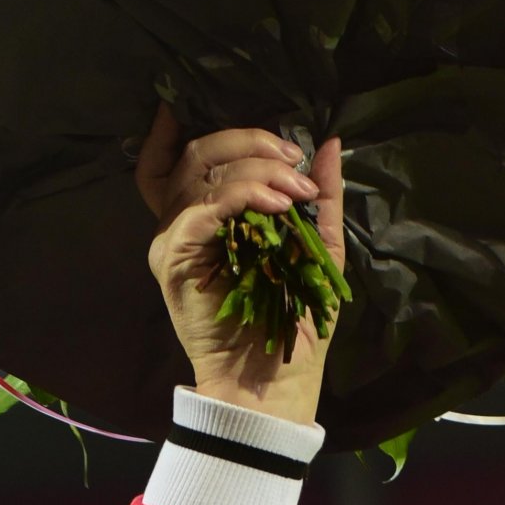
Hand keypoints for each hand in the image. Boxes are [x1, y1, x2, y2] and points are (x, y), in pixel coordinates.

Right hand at [138, 107, 344, 424]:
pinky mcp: (174, 257)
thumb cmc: (293, 326)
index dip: (192, 129)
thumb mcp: (316, 250)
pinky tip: (279, 205)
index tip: (240, 118)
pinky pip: (206, 207)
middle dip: (250, 143)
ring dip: (256, 168)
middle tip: (294, 160)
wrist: (272, 387)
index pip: (186, 159)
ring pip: (203, 172)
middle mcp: (180, 224)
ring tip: (296, 187)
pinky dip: (245, 195)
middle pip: (199, 154)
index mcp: (206, 219)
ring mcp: (173, 240)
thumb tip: (331, 144)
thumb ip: (320, 199)